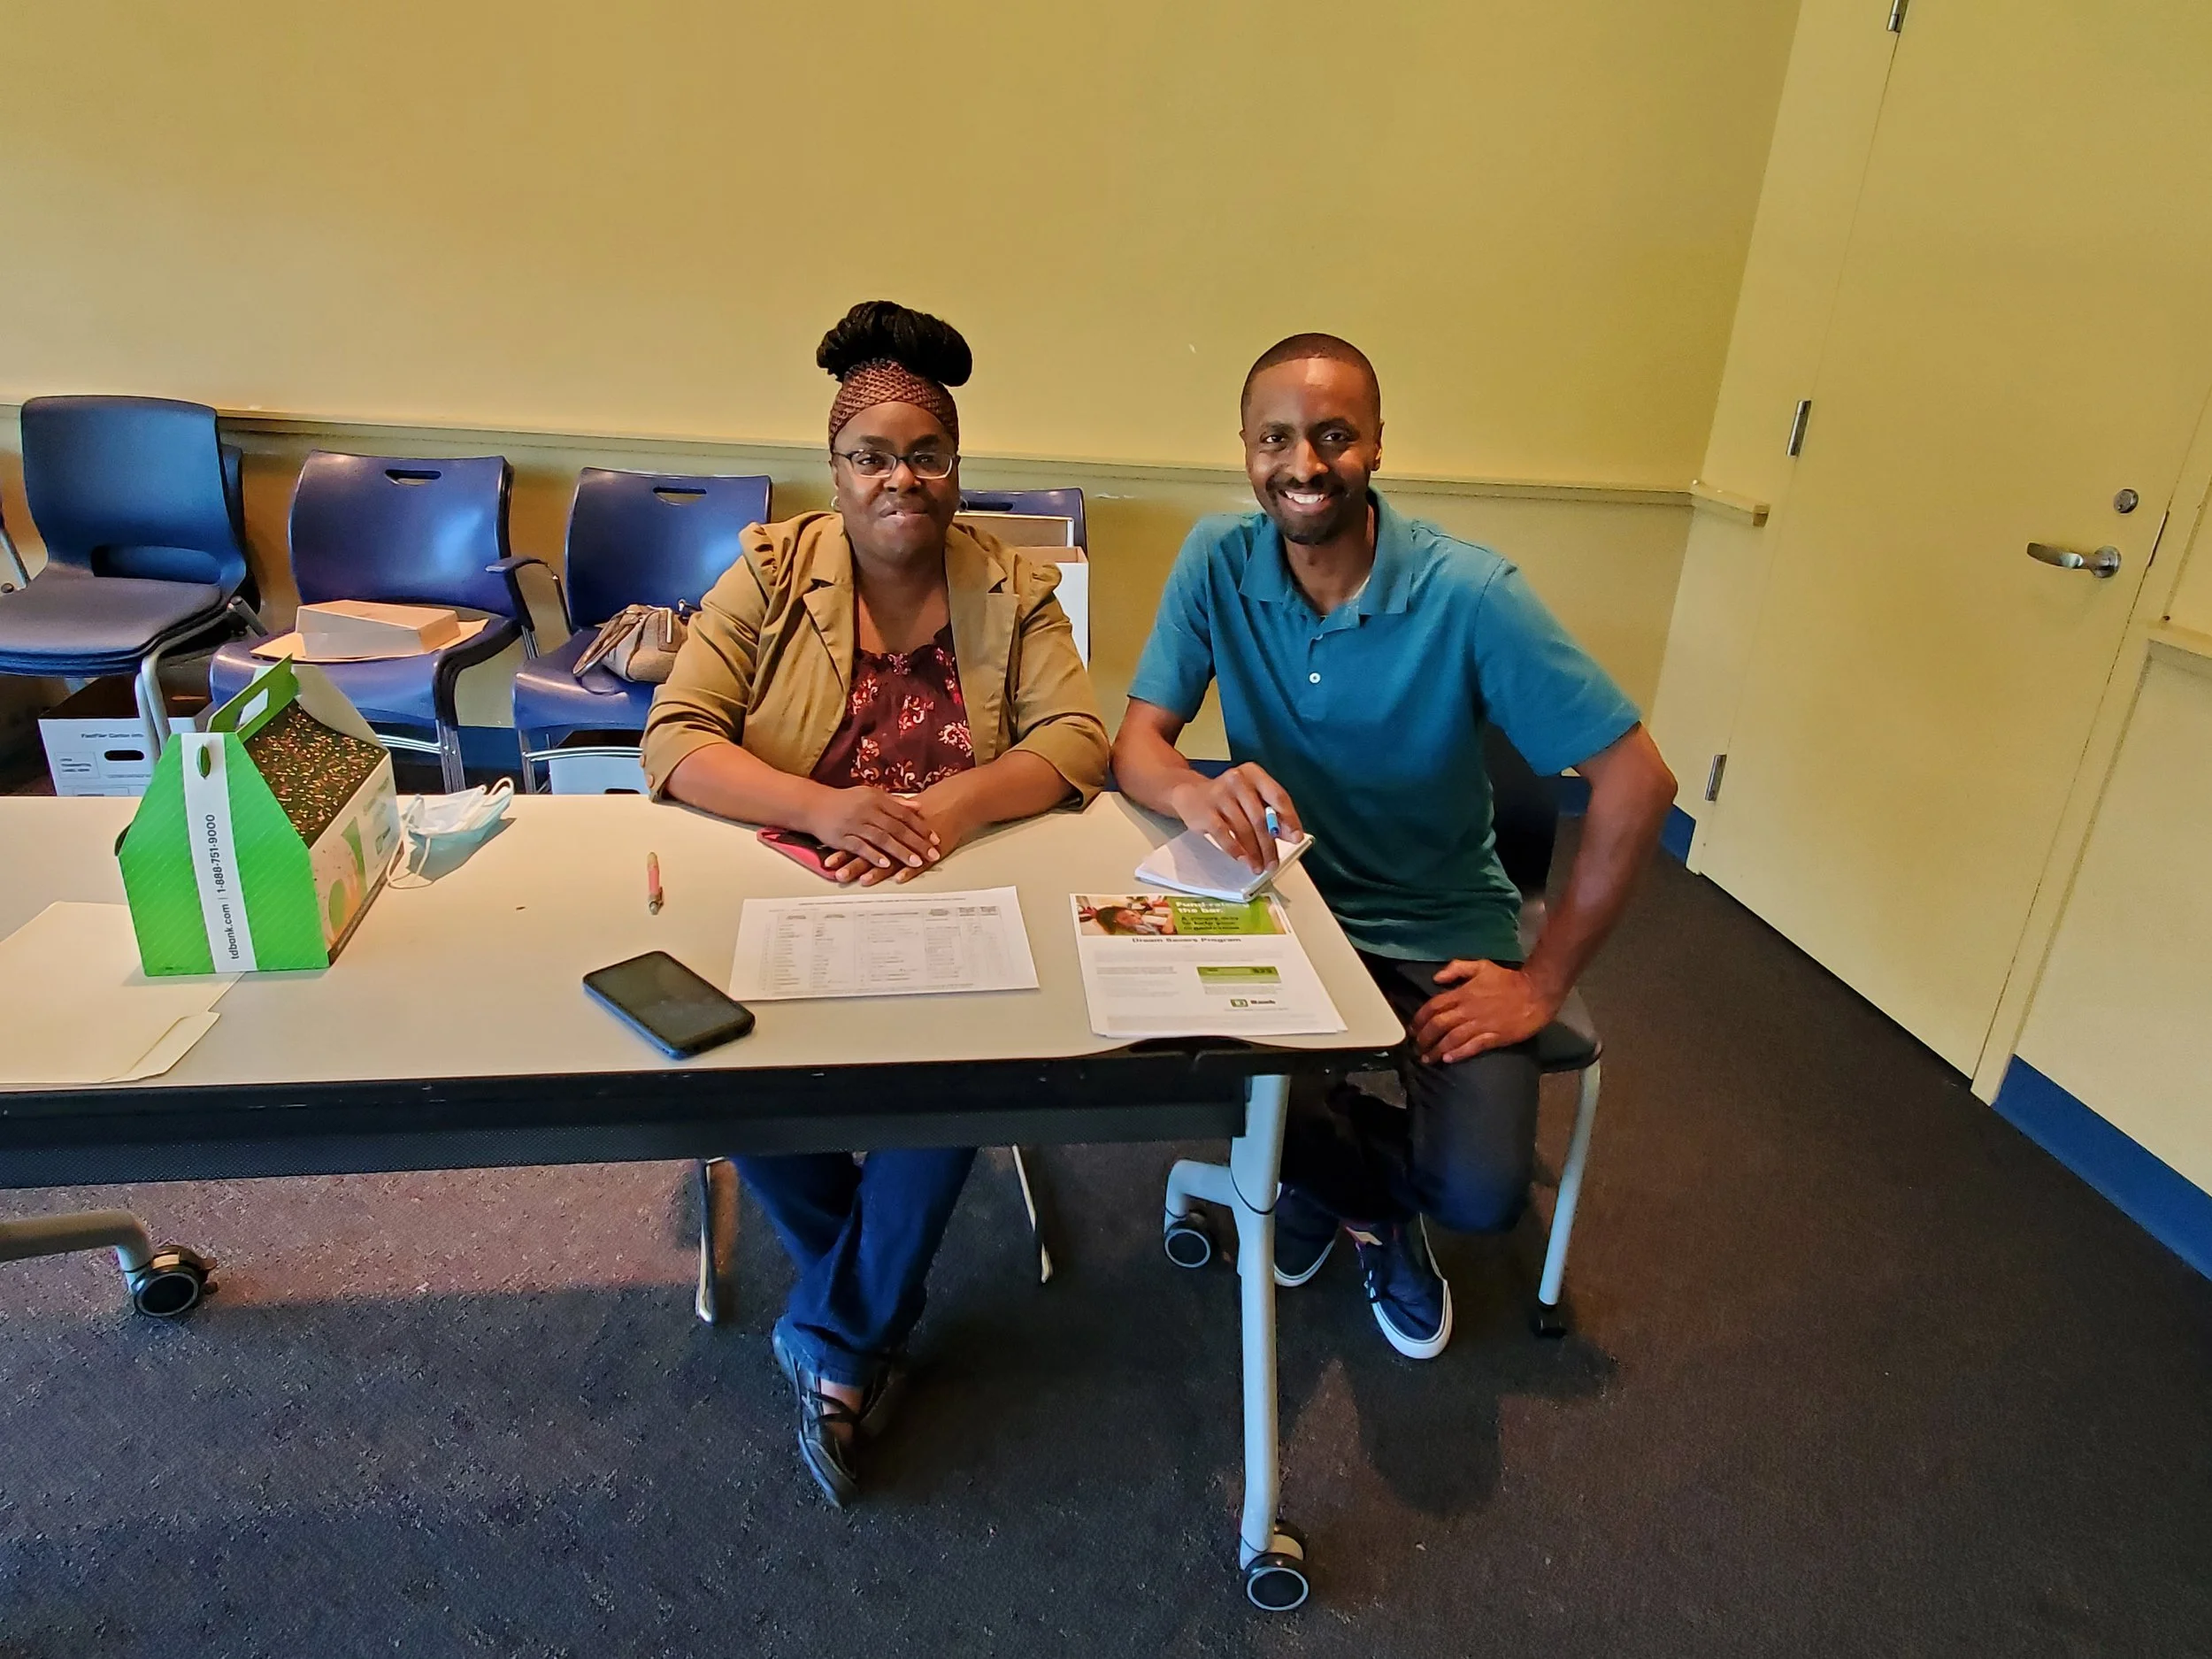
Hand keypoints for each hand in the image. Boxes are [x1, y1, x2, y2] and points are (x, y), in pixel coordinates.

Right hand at [805, 786, 939, 885]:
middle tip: (932, 854)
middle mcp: (867, 810)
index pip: (903, 814)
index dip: (921, 827)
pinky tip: (886, 864)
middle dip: (916, 842)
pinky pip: (860, 847)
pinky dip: (874, 855)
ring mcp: (854, 824)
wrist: (813, 805)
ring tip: (915, 862)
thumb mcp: (871, 795)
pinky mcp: (842, 837)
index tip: (935, 838)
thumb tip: (919, 807)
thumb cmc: (845, 800)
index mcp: (876, 799)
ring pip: (881, 838)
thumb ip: (895, 802)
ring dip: (899, 851)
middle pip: (896, 827)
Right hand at [1166, 764, 1301, 872]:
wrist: (1190, 793)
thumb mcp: (1251, 798)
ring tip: (1258, 865)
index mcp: (1254, 774)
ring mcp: (1220, 795)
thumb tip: (1289, 834)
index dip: (1289, 819)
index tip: (1295, 838)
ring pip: (1244, 829)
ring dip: (1254, 853)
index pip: (1278, 796)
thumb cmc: (1227, 797)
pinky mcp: (1205, 811)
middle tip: (1273, 862)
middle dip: (1269, 845)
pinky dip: (1236, 850)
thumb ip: (1271, 813)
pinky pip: (1224, 835)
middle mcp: (1237, 781)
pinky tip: (1242, 859)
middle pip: (1260, 818)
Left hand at [1410, 960, 1559, 1063]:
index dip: (1419, 1019)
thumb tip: (1435, 978)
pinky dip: (1459, 1053)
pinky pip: (1472, 1047)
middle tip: (1416, 1047)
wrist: (1536, 992)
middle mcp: (1468, 1010)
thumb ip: (1457, 968)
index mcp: (1463, 993)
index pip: (1434, 1006)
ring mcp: (1481, 1024)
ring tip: (1427, 1059)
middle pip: (1438, 1025)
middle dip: (1424, 1038)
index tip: (1412, 1029)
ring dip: (1437, 1050)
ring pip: (1452, 1039)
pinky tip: (1448, 1059)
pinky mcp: (1494, 1037)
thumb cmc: (1508, 979)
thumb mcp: (1481, 966)